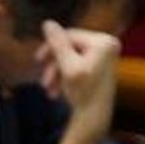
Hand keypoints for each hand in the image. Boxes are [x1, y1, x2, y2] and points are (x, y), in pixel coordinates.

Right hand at [37, 20, 119, 143]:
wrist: (94, 119)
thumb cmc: (84, 94)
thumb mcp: (68, 67)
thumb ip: (58, 44)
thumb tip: (47, 24)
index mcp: (103, 42)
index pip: (70, 35)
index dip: (51, 47)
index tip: (37, 60)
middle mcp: (107, 45)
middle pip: (69, 47)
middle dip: (54, 65)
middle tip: (44, 81)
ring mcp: (104, 56)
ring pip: (70, 58)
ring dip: (56, 74)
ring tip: (49, 90)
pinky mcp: (99, 67)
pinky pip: (75, 65)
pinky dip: (64, 77)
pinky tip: (56, 91)